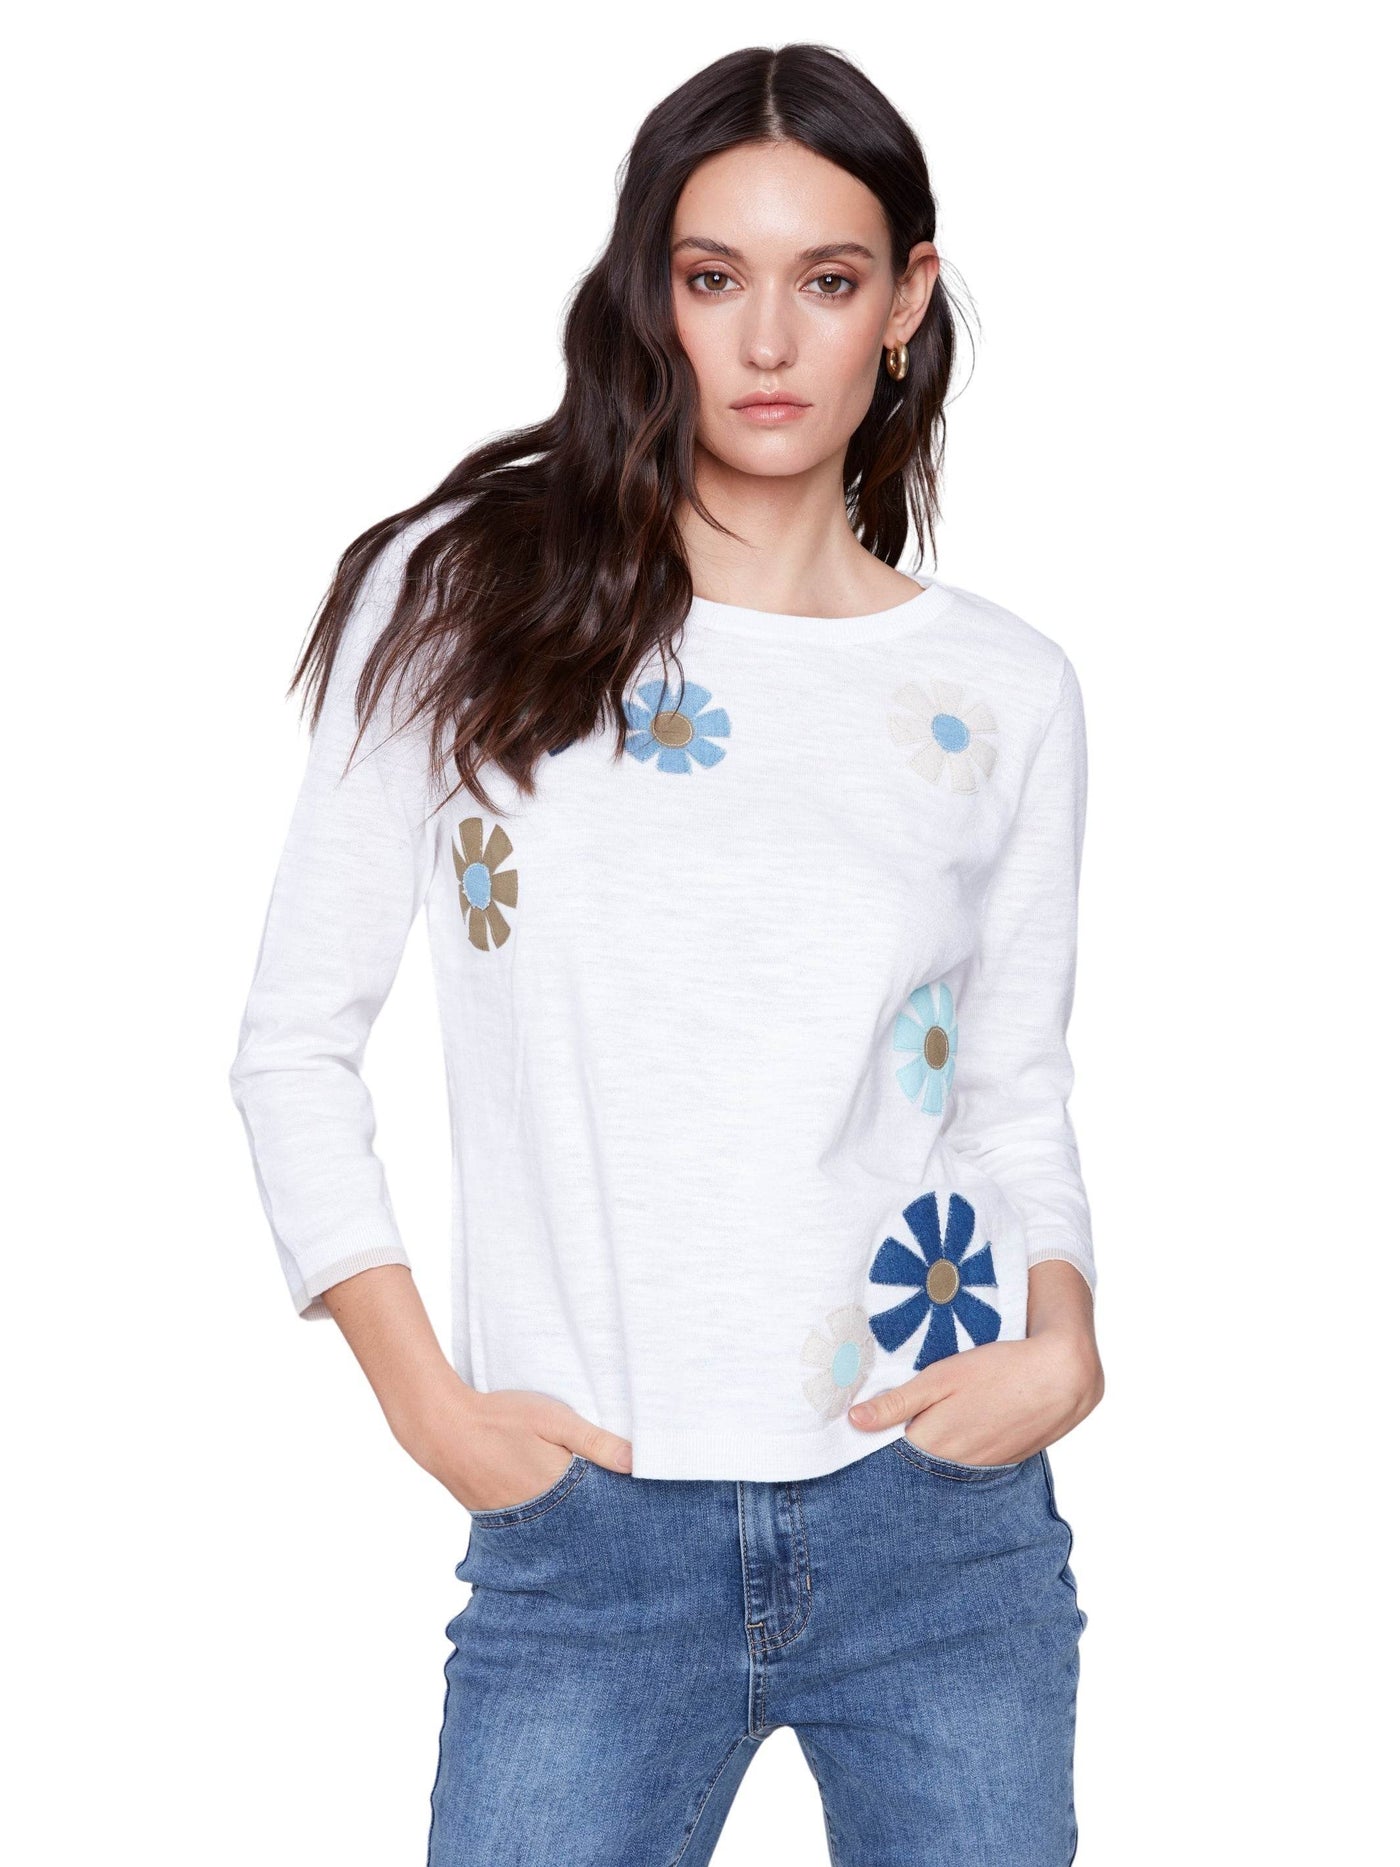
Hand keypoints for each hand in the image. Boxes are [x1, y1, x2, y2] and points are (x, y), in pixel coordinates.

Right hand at [397, 1374, 634, 1513]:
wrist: (441, 1428)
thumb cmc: (500, 1418)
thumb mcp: (553, 1420)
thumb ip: (594, 1442)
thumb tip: (636, 1463)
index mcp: (557, 1490)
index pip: (598, 1511)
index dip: (616, 1510)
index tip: (636, 1512)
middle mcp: (537, 1515)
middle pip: (577, 1526)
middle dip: (596, 1525)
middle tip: (619, 1527)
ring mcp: (512, 1521)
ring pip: (552, 1530)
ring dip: (569, 1525)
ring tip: (586, 1519)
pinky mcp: (494, 1518)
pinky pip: (527, 1527)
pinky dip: (542, 1522)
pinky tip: (549, 1510)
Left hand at [847, 1260, 1103, 1465]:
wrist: (1062, 1377)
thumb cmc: (999, 1370)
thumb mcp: (940, 1377)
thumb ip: (897, 1403)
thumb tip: (854, 1421)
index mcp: (934, 1443)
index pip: (889, 1455)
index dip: (876, 1439)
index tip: (863, 1425)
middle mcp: (956, 1464)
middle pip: (916, 1462)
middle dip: (901, 1446)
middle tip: (892, 1419)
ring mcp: (982, 1466)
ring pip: (944, 1463)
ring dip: (933, 1448)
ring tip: (932, 1418)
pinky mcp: (1003, 1461)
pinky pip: (970, 1462)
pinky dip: (960, 1449)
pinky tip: (964, 1424)